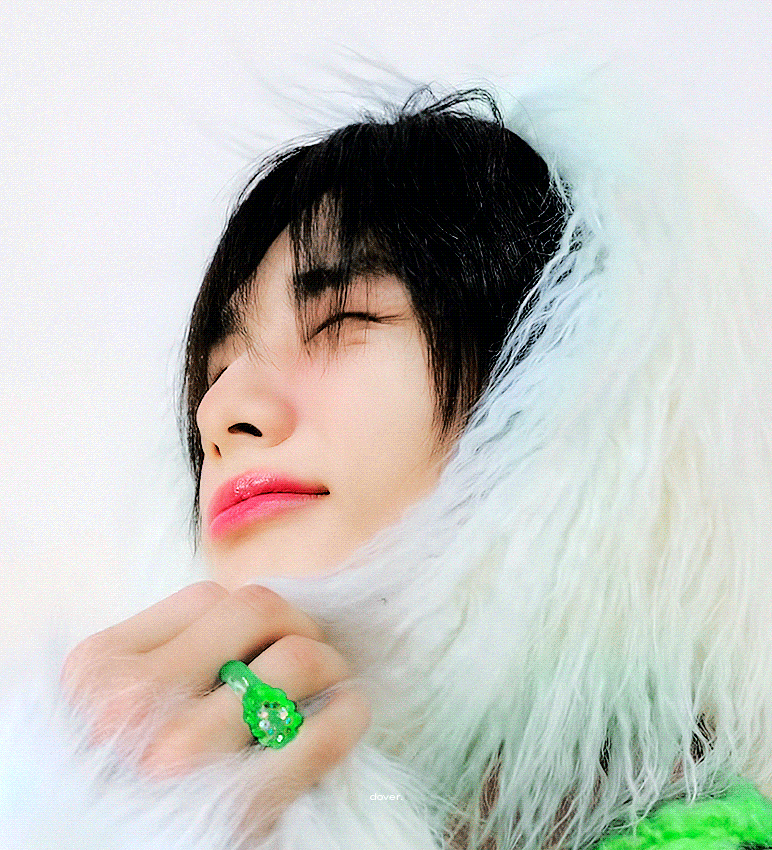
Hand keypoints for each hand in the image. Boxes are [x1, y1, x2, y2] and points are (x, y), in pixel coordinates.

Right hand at [61, 581, 370, 834]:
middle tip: (314, 649)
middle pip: (255, 608)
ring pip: (294, 657)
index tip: (268, 639)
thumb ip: (164, 659)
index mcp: (97, 669)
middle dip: (298, 623)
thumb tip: (262, 616)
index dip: (251, 615)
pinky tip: (348, 714)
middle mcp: (131, 702)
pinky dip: (348, 713)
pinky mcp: (234, 803)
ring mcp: (180, 751)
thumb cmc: (119, 786)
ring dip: (329, 663)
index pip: (206, 598)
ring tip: (332, 681)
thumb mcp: (110, 708)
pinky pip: (321, 733)